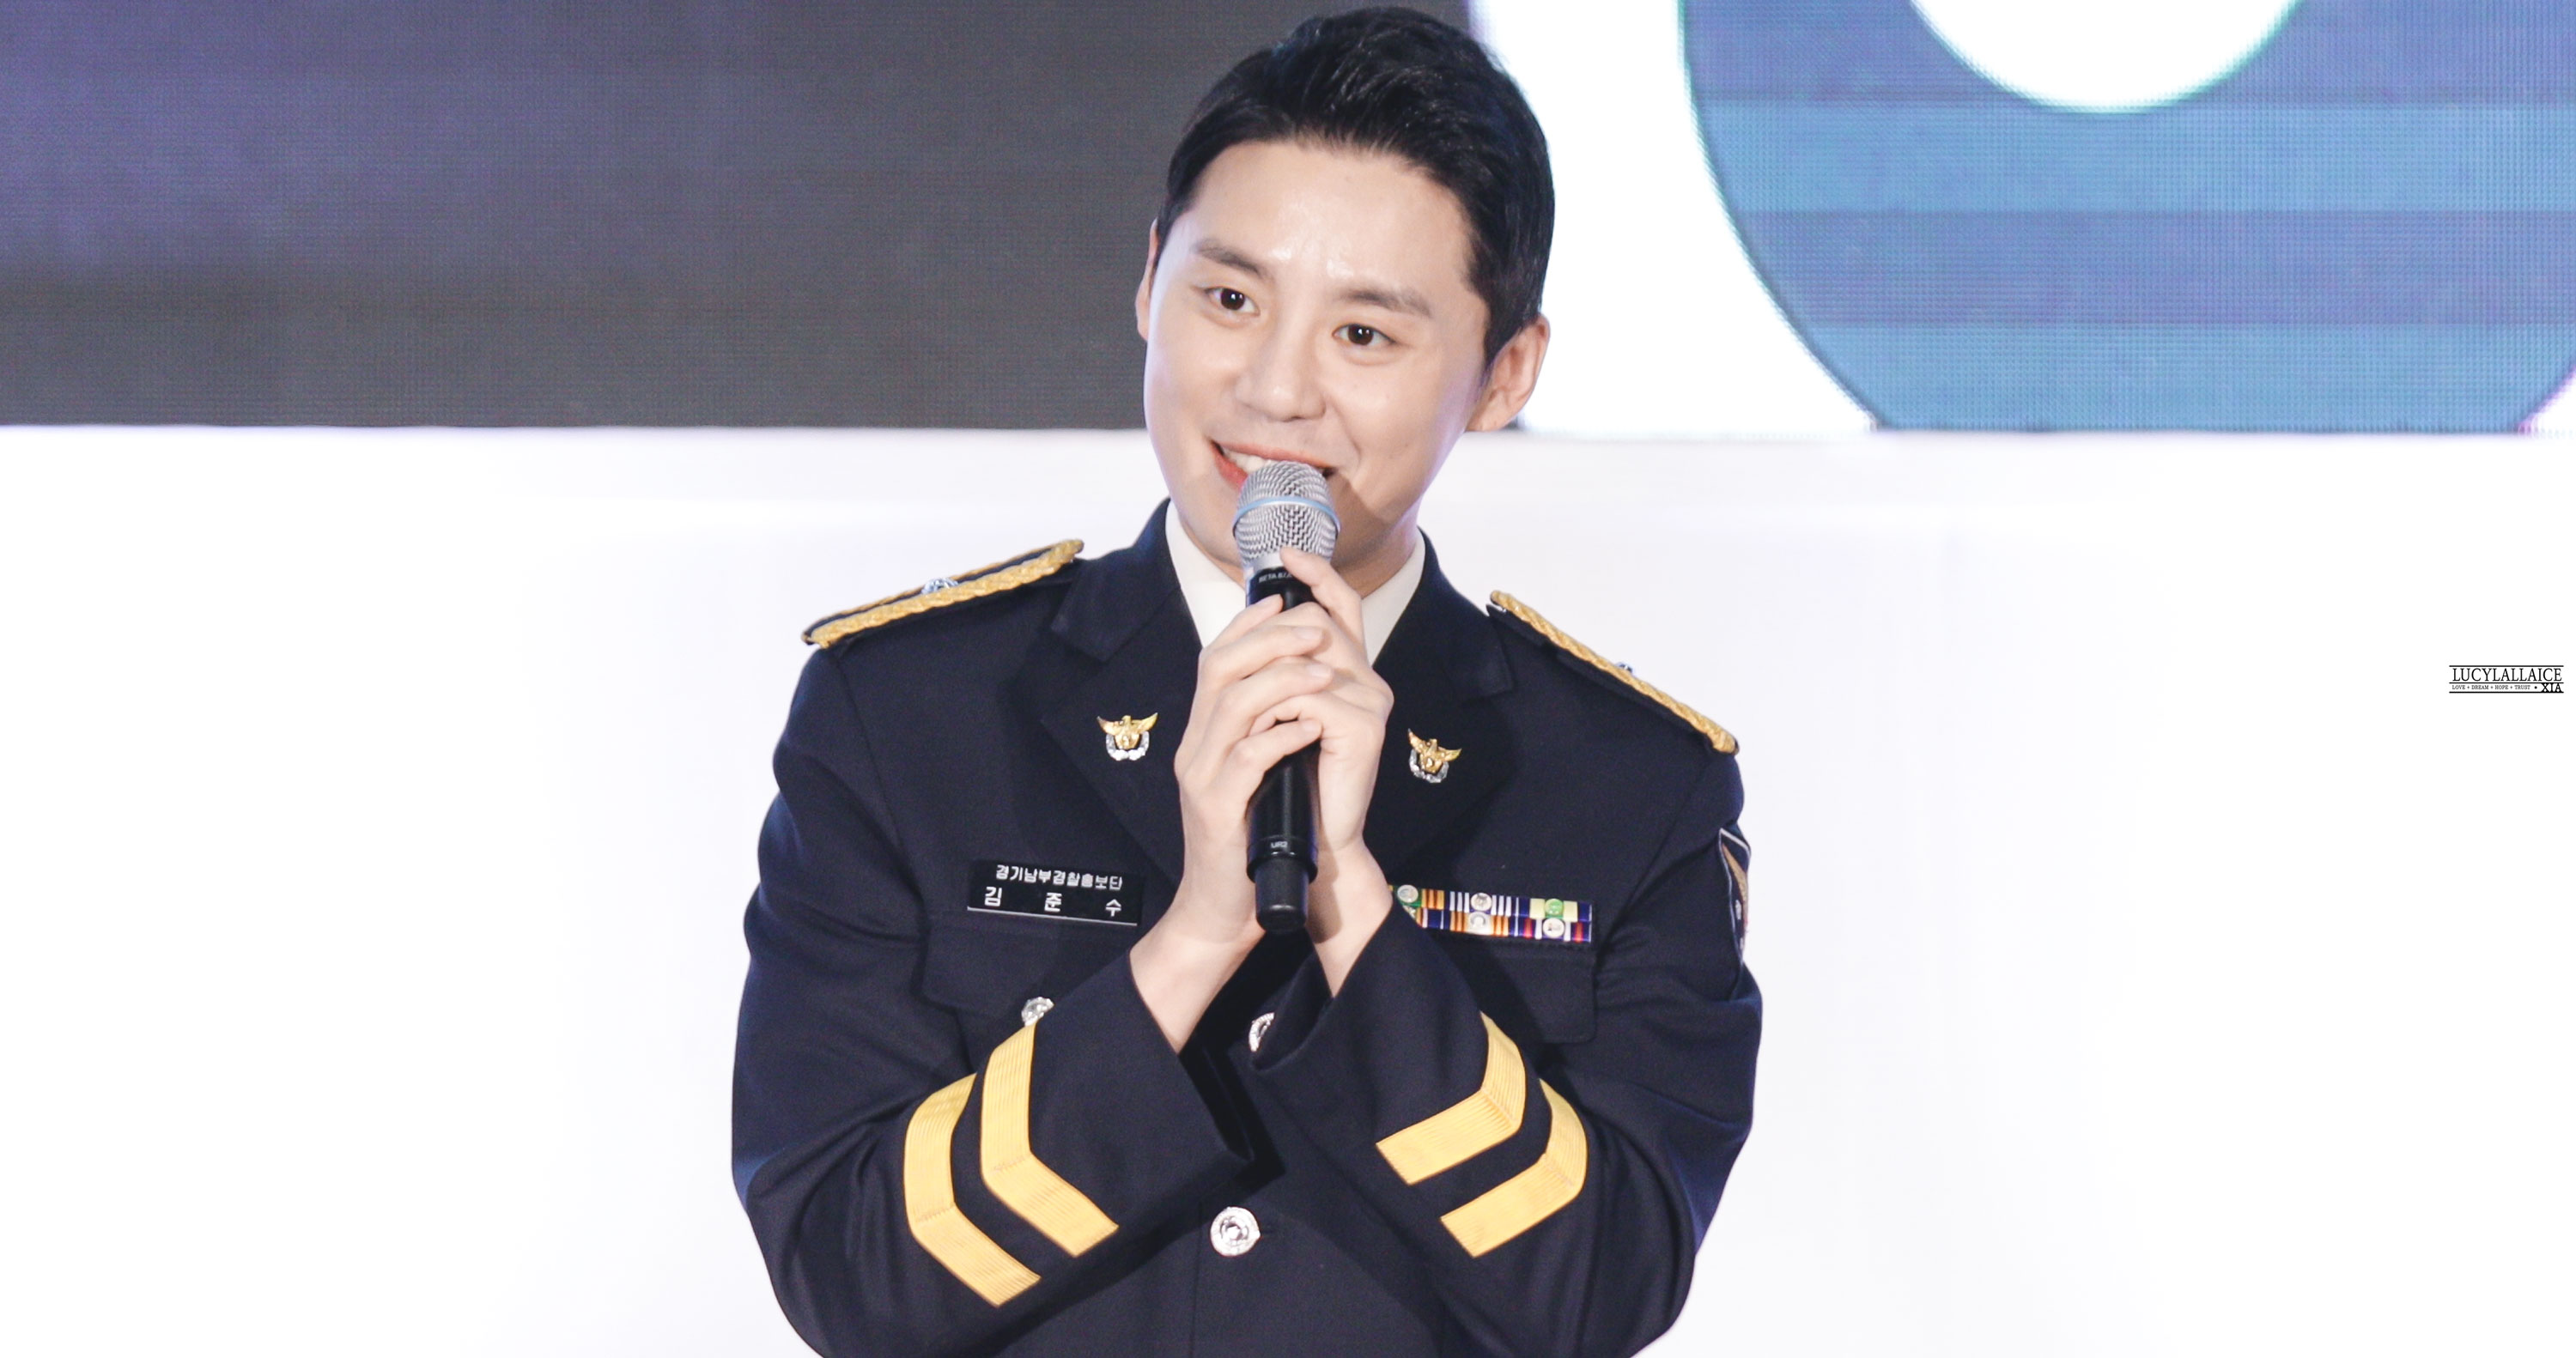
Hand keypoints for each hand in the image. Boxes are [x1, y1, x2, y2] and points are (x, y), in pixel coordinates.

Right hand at [1128, 550, 1398, 1046]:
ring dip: (1283, 681)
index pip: (1216, 657)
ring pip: (1232, 706)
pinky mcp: (1216, 812)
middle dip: (1271, 638)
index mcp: (1205, 733)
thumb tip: (1303, 680)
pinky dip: (1281, 737)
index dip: (1251, 621)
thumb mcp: (1261, 771)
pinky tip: (1313, 727)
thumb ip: (1270, 727)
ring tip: (1327, 674)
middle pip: (1219, 667)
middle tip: (1317, 629)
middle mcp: (1195, 747)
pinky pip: (1246, 761)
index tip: (1287, 594)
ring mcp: (1202, 778)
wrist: (1225, 909)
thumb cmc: (1252, 837)